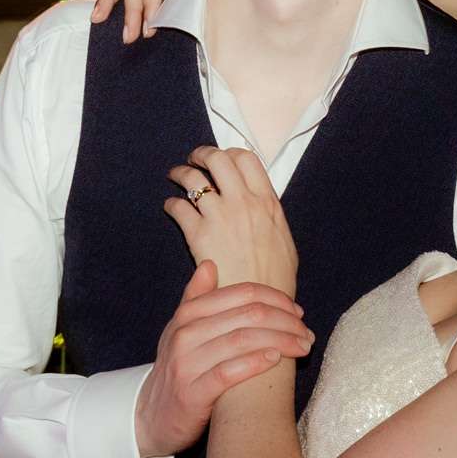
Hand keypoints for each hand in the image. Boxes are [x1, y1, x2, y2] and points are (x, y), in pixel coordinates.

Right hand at [134, 260, 313, 457]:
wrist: (151, 417)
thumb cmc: (177, 369)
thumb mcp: (180, 330)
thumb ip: (195, 298)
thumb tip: (209, 264)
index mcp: (187, 315)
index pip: (240, 293)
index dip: (275, 298)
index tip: (296, 310)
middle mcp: (184, 335)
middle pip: (247, 315)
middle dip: (285, 320)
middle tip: (306, 331)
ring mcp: (186, 364)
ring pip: (242, 340)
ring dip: (280, 340)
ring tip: (302, 346)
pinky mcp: (192, 394)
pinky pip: (229, 372)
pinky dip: (256, 362)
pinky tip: (277, 359)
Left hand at [164, 145, 296, 295]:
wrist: (259, 305)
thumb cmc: (274, 279)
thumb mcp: (285, 240)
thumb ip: (271, 215)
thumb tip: (263, 204)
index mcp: (267, 202)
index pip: (246, 158)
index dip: (231, 152)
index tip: (223, 157)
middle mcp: (243, 203)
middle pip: (218, 159)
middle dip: (202, 154)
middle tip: (195, 159)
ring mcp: (220, 217)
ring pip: (194, 178)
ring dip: (181, 173)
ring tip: (176, 175)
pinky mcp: (198, 234)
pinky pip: (178, 206)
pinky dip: (171, 203)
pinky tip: (171, 206)